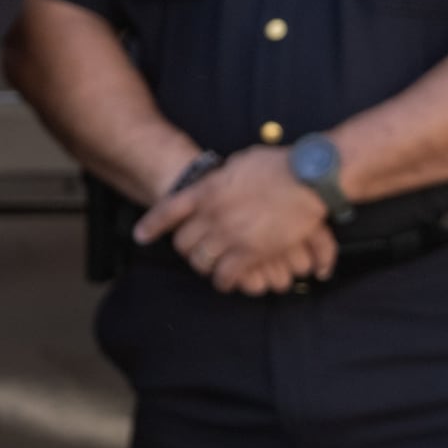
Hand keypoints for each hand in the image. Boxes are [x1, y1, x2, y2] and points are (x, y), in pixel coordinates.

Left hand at [136, 146, 337, 294]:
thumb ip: (222, 179)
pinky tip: (227, 283)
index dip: (151, 226)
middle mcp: (211, 214)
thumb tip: (220, 182)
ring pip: (201, 261)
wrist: (306, 178)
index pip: (167, 210)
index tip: (141, 236)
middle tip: (194, 254)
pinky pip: (227, 275)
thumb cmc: (278, 165)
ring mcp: (229, 234)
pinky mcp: (251, 251)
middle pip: (183, 242)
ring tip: (211, 271)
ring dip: (204, 267)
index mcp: (205, 190)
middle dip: (186, 250)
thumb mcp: (238, 164)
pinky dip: (225, 282)